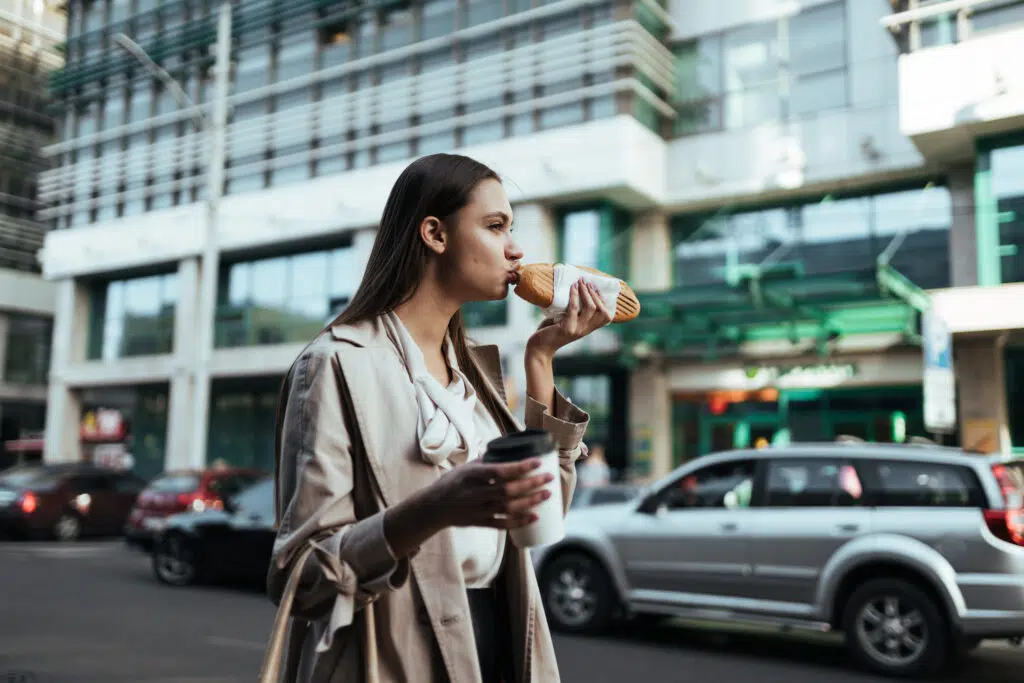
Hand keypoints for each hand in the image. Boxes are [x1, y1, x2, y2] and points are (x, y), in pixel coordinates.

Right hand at [429, 458, 554, 529]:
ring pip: (509, 507)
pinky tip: (534, 517)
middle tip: (549, 478)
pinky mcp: (480, 522)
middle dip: (532, 484)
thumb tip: (508, 451)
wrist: (433, 508)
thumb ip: (486, 461)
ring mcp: (479, 509)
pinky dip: (520, 521)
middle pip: (509, 490)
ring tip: (547, 494)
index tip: (538, 462)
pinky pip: (503, 524)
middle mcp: (476, 493)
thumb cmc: (451, 483)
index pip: (500, 471)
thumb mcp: (464, 467)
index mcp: (472, 475)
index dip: (521, 467)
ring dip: (531, 501)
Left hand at [527, 278, 614, 357]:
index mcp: (588, 328)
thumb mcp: (566, 321)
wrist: (539, 348)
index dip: (603, 301)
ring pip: (591, 308)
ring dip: (586, 292)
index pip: (606, 316)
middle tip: (586, 281)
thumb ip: (574, 312)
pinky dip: (574, 295)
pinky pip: (574, 308)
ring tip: (580, 282)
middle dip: (595, 293)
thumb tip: (575, 289)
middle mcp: (585, 330)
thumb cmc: (550, 331)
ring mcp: (577, 329)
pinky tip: (572, 287)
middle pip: (602, 311)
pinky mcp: (567, 328)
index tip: (595, 287)